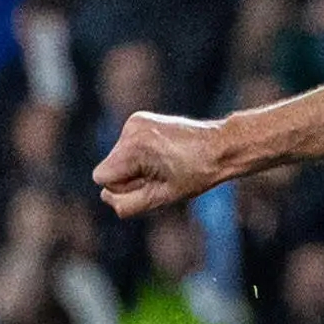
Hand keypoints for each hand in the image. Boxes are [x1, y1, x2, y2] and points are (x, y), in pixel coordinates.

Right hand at [95, 111, 231, 217]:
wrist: (222, 146)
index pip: (101, 177)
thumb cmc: (196, 175)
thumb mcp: (161, 198)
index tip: (150, 183)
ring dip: (136, 166)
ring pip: (116, 158)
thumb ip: (127, 204)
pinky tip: (163, 154)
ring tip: (165, 164)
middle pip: (107, 167)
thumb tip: (106, 196)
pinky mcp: (139, 119)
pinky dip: (140, 154)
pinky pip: (126, 147)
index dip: (124, 187)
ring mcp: (135, 122)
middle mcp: (130, 129)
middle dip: (129, 177)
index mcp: (134, 147)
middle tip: (161, 175)